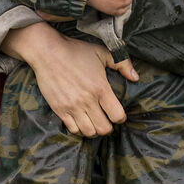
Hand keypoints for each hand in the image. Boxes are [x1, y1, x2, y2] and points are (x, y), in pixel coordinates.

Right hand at [5, 23, 125, 136]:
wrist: (47, 52)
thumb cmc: (76, 51)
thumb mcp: (102, 52)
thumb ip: (122, 63)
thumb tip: (135, 77)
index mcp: (100, 88)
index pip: (117, 115)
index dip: (121, 118)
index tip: (118, 114)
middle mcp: (87, 100)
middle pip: (104, 129)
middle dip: (108, 127)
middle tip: (106, 120)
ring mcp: (72, 106)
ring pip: (88, 132)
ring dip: (94, 130)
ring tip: (94, 122)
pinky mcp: (59, 109)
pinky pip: (72, 129)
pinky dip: (79, 129)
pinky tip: (81, 121)